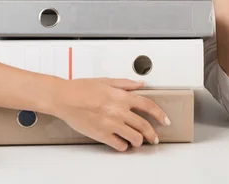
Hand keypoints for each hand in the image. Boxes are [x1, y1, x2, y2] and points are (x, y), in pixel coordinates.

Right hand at [51, 78, 169, 150]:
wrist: (64, 98)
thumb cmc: (80, 88)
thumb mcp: (105, 81)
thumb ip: (125, 83)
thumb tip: (140, 84)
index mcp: (121, 96)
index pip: (148, 106)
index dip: (160, 114)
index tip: (165, 120)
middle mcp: (119, 111)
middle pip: (144, 126)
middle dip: (152, 134)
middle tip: (153, 138)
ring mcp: (111, 124)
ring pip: (134, 138)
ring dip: (138, 141)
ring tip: (136, 141)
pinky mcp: (102, 135)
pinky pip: (120, 146)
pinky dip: (123, 146)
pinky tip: (121, 143)